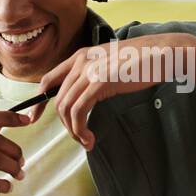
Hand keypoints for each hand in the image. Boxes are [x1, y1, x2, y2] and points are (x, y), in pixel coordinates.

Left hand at [27, 35, 194, 149]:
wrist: (161, 54)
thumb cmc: (141, 62)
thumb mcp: (110, 66)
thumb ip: (93, 77)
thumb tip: (83, 99)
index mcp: (81, 56)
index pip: (48, 80)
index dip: (39, 102)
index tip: (34, 117)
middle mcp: (80, 61)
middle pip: (58, 99)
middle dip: (64, 124)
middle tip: (79, 137)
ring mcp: (89, 70)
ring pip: (66, 107)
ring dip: (73, 130)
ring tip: (86, 140)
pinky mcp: (100, 81)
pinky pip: (79, 110)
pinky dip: (80, 128)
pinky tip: (90, 137)